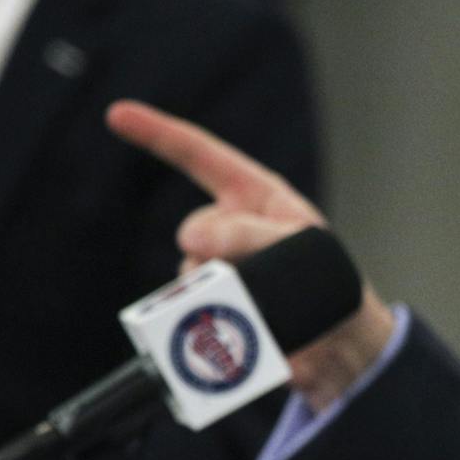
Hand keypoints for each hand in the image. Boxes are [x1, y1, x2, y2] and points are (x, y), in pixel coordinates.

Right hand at [107, 100, 397, 410]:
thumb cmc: (330, 282)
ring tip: (260, 304)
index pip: (200, 155)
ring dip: (213, 289)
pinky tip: (231, 326)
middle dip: (214, 250)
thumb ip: (249, 233)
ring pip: (189, 272)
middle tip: (253, 271)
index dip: (158, 132)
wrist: (341, 345)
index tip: (118, 114)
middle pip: (194, 229)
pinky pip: (189, 309)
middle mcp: (229, 228)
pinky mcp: (212, 307)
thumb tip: (191, 236)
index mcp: (254, 196)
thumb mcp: (301, 245)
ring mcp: (218, 268)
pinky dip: (204, 318)